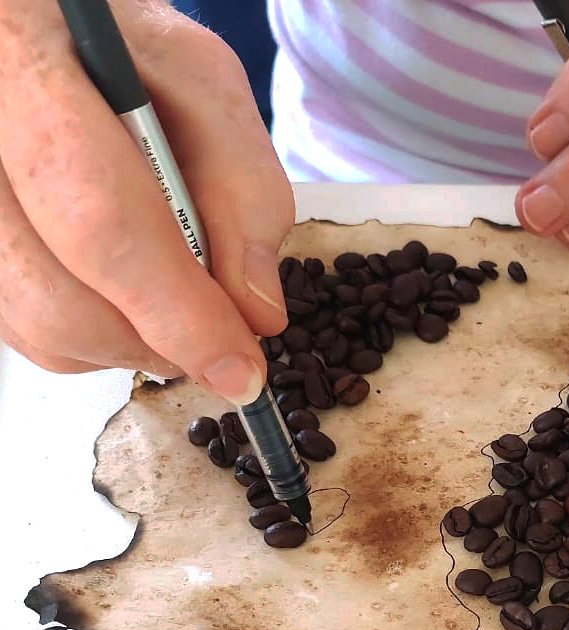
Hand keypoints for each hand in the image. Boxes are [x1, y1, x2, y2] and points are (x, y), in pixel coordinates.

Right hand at [0, 1, 293, 401]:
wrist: (41, 27)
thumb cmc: (123, 50)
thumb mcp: (203, 87)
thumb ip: (245, 190)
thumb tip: (256, 314)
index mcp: (22, 67)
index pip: (101, 223)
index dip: (180, 314)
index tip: (240, 368)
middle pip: (58, 300)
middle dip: (158, 342)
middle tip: (216, 340)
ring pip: (35, 327)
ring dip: (126, 343)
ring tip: (168, 301)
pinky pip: (19, 325)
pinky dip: (87, 332)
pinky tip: (114, 286)